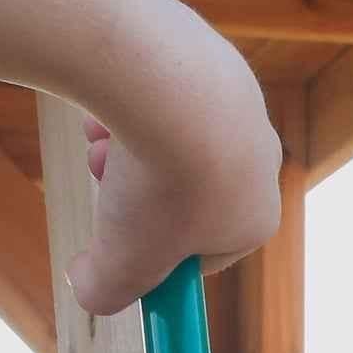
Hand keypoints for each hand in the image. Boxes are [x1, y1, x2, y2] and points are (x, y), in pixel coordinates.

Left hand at [70, 96, 284, 317]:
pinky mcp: (216, 64)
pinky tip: (111, 101)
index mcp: (255, 220)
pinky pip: (166, 95)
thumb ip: (106, 289)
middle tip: (103, 190)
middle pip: (183, 196)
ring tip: (101, 144)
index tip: (115, 249)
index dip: (153, 256)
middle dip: (134, 197)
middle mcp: (261, 166)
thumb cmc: (158, 184)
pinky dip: (134, 101)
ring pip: (169, 142)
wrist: (169, 86)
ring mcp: (242, 111)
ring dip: (127, 151)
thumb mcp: (121, 262)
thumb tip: (91, 289)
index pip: (205, 254)